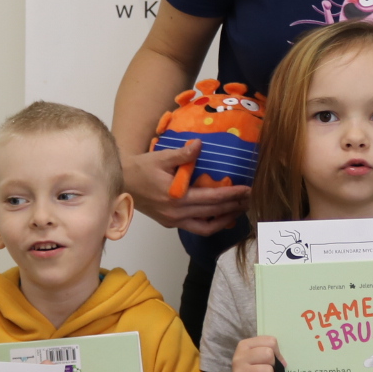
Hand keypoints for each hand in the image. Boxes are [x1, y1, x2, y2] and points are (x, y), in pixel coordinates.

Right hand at [123, 142, 250, 234]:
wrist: (122, 182)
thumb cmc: (141, 168)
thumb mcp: (161, 157)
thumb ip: (183, 154)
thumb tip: (200, 144)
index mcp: (177, 197)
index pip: (212, 197)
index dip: (232, 194)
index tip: (248, 190)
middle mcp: (177, 213)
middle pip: (213, 213)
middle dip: (234, 206)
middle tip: (250, 199)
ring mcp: (173, 221)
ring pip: (206, 227)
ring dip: (224, 219)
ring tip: (239, 210)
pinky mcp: (170, 223)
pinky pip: (195, 227)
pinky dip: (210, 223)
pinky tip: (220, 215)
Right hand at [231, 336, 281, 371]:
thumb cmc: (252, 371)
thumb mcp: (256, 356)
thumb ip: (270, 352)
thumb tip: (283, 363)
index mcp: (244, 345)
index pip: (270, 341)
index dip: (277, 352)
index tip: (273, 360)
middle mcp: (240, 358)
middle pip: (269, 354)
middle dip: (273, 364)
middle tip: (268, 371)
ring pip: (269, 371)